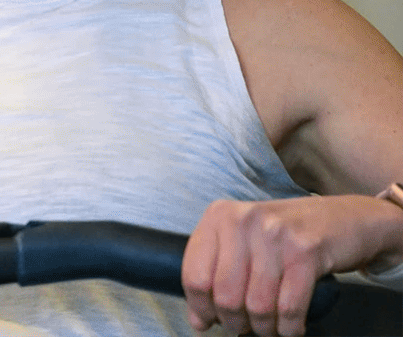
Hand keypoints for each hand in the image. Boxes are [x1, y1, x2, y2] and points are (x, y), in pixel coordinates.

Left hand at [183, 195, 401, 335]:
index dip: (201, 307)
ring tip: (269, 329)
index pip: (194, 274)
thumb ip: (218, 274)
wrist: (347, 218)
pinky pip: (289, 307)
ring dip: (263, 328)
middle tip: (244, 328)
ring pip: (257, 305)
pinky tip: (291, 329)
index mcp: (219, 216)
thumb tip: (198, 321)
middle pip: (225, 295)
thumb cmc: (288, 235)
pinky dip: (289, 328)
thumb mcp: (246, 242)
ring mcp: (275, 234)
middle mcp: (243, 221)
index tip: (209, 321)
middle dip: (234, 322)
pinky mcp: (307, 251)